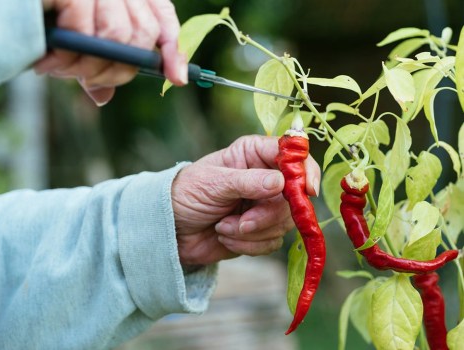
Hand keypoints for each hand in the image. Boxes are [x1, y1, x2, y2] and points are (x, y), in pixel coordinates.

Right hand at [36, 0, 186, 105]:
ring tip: (60, 71)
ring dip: (88, 66)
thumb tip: (103, 98)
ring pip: (117, 38)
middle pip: (142, 37)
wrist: (11, 1)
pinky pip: (86, 30)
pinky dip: (68, 55)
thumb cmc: (46, 20)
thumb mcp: (76, 44)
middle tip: (86, 81)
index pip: (163, 21)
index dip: (173, 52)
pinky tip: (48, 62)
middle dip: (117, 71)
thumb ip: (94, 65)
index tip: (177, 80)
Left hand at [172, 135, 320, 265]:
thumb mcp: (213, 183)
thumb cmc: (186, 193)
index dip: (304, 170)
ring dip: (252, 232)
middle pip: (293, 196)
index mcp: (254, 154)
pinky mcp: (261, 231)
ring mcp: (265, 205)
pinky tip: (225, 237)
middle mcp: (265, 177)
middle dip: (267, 215)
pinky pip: (273, 242)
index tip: (306, 190)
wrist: (170, 229)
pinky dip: (249, 245)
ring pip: (285, 223)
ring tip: (223, 227)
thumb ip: (248, 181)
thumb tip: (282, 182)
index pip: (292, 154)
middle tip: (242, 222)